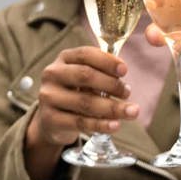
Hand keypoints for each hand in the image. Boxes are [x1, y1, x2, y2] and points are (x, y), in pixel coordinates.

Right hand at [22, 46, 138, 175]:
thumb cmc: (75, 92)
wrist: (51, 119)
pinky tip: (116, 125)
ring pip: (85, 102)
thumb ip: (101, 71)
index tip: (124, 71)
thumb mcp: (83, 77)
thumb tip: (122, 73)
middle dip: (111, 84)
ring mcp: (49, 97)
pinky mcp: (50, 119)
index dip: (107, 61)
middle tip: (127, 92)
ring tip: (131, 111)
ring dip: (112, 107)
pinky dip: (101, 124)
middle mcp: (53, 74)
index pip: (86, 54)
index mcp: (64, 58)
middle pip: (85, 76)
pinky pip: (80, 122)